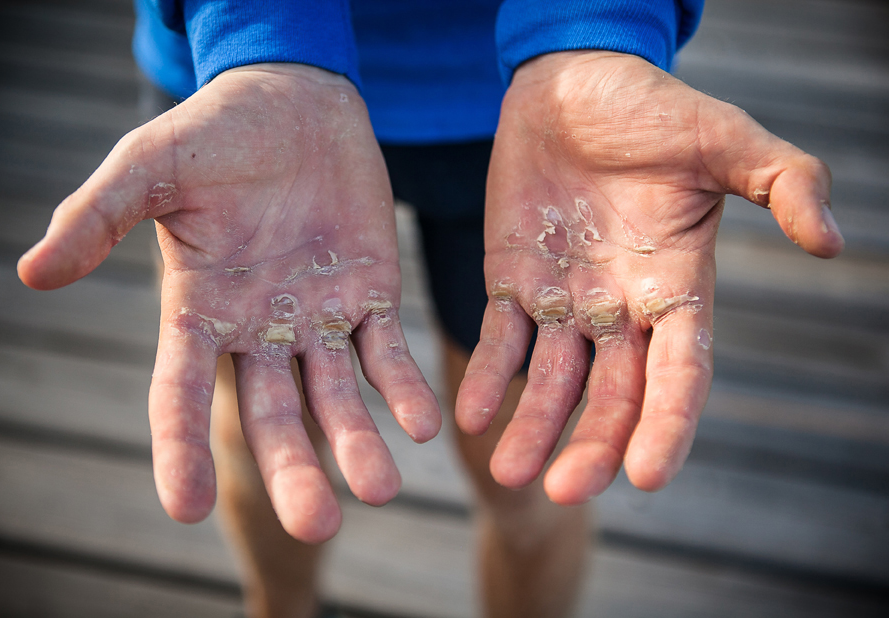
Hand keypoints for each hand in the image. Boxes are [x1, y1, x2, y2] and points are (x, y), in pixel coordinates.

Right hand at [18, 63, 440, 542]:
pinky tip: (423, 426)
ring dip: (357, 442)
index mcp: (197, 309)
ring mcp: (317, 319)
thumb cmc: (215, 131)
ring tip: (381, 487)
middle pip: (271, 415)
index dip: (181, 449)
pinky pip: (388, 353)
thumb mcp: (149, 163)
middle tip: (318, 526)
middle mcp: (257, 329)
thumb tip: (32, 273)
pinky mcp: (370, 296)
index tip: (188, 508)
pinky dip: (403, 388)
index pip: (180, 392)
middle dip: (293, 468)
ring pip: (335, 397)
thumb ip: (98, 215)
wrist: (296, 102)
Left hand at [456, 51, 842, 502]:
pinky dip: (487, 376)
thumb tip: (832, 242)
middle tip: (562, 492)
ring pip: (551, 379)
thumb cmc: (652, 106)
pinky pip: (498, 340)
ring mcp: (564, 301)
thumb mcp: (725, 137)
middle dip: (592, 444)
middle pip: (612, 395)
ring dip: (533, 426)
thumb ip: (784, 181)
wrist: (571, 81)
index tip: (647, 477)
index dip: (667, 424)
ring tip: (509, 471)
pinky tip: (471, 415)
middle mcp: (621, 309)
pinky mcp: (512, 282)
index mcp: (676, 288)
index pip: (680, 374)